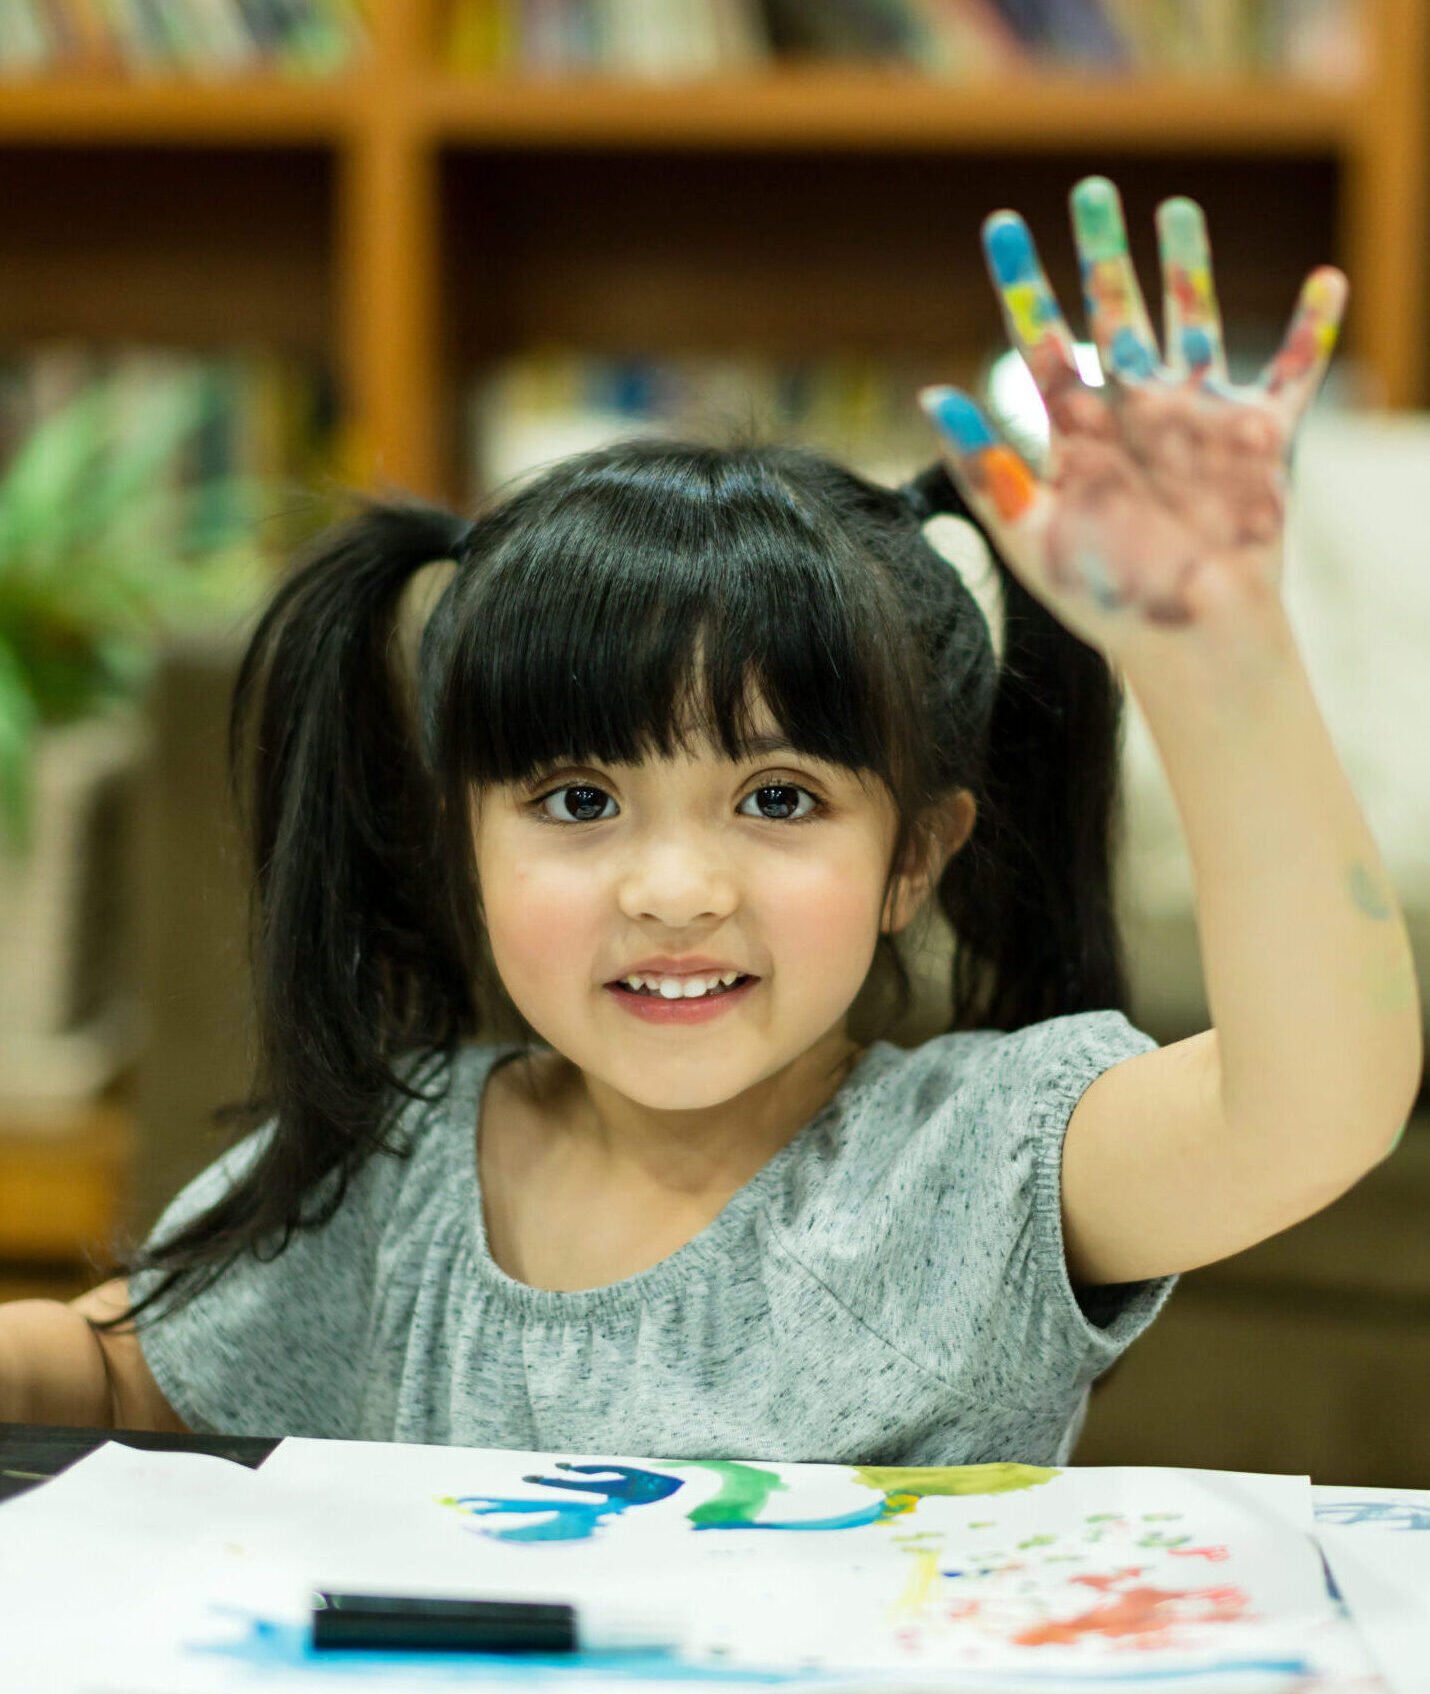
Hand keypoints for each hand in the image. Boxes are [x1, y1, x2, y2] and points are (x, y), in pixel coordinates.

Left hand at [919, 176, 1346, 672]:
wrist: (1192, 640)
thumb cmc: (1106, 598)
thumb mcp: (1032, 537)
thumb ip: (986, 470)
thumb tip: (931, 397)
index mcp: (1077, 433)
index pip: (1040, 340)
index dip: (1021, 281)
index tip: (1001, 223)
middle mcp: (1133, 414)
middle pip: (1114, 311)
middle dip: (1100, 251)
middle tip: (1088, 188)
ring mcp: (1196, 421)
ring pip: (1191, 321)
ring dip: (1186, 266)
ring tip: (1175, 208)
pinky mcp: (1258, 441)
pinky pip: (1289, 372)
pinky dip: (1313, 328)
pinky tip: (1329, 278)